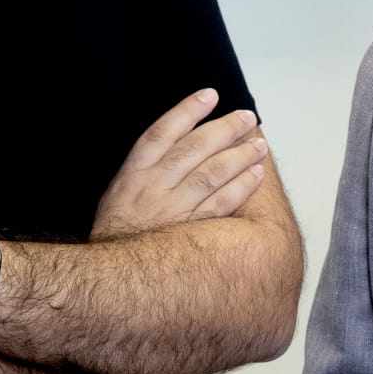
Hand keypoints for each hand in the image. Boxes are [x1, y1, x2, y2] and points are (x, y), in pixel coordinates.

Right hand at [92, 88, 268, 239]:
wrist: (113, 278)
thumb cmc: (119, 230)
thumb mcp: (118, 190)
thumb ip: (146, 165)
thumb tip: (181, 136)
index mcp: (133, 174)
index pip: (162, 133)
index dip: (187, 110)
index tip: (210, 95)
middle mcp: (153, 188)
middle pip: (194, 148)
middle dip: (225, 129)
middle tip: (247, 118)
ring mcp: (173, 210)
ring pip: (212, 173)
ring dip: (240, 156)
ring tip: (259, 144)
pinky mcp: (190, 232)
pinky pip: (221, 204)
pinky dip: (241, 187)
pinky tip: (255, 174)